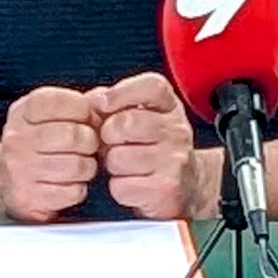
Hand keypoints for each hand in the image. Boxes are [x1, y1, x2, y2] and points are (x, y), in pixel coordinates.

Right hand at [0, 86, 102, 220]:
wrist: (6, 181)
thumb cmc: (40, 143)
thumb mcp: (53, 114)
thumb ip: (83, 103)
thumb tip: (106, 101)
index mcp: (23, 111)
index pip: (61, 102)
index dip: (83, 111)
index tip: (84, 119)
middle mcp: (16, 138)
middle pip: (73, 136)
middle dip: (90, 142)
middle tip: (88, 146)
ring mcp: (19, 169)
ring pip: (77, 166)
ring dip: (87, 167)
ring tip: (80, 165)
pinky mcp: (28, 198)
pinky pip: (72, 192)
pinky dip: (78, 189)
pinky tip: (68, 183)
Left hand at [90, 71, 211, 221]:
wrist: (188, 187)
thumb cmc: (152, 149)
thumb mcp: (137, 116)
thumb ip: (111, 103)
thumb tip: (89, 103)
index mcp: (169, 106)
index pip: (152, 87)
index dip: (122, 92)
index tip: (104, 104)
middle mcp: (177, 131)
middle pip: (126, 123)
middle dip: (108, 135)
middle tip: (115, 143)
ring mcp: (175, 161)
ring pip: (118, 158)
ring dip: (112, 164)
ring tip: (125, 166)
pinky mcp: (167, 190)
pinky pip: (121, 186)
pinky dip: (119, 188)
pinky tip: (132, 184)